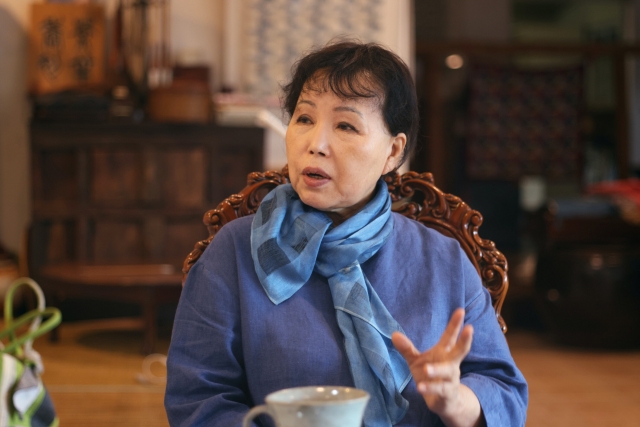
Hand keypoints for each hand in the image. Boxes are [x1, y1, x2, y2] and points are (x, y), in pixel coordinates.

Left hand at [392, 308, 478, 425]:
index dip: (455, 324)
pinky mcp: (447, 394)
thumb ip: (407, 348)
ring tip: (427, 369)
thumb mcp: (417, 361)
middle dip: (465, 340)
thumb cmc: (431, 377)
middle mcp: (451, 364)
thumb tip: (394, 334)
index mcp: (444, 353)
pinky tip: (420, 387)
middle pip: (460, 350)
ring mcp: (451, 379)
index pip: (450, 336)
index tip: (460, 310)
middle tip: (470, 328)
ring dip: (437, 370)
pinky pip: (440, 390)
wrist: (445, 403)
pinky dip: (430, 388)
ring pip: (447, 372)